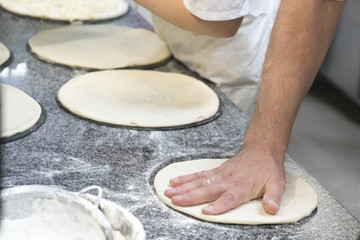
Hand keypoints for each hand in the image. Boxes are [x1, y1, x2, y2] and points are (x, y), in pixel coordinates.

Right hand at [164, 148, 285, 214]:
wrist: (261, 150)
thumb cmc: (268, 168)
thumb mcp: (277, 184)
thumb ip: (273, 198)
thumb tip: (271, 209)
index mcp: (241, 187)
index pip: (228, 198)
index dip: (218, 206)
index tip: (206, 211)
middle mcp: (227, 181)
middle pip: (206, 190)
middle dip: (190, 196)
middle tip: (175, 200)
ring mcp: (219, 175)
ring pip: (198, 182)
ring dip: (183, 188)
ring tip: (169, 193)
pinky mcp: (215, 171)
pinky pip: (198, 175)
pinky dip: (186, 178)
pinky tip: (175, 182)